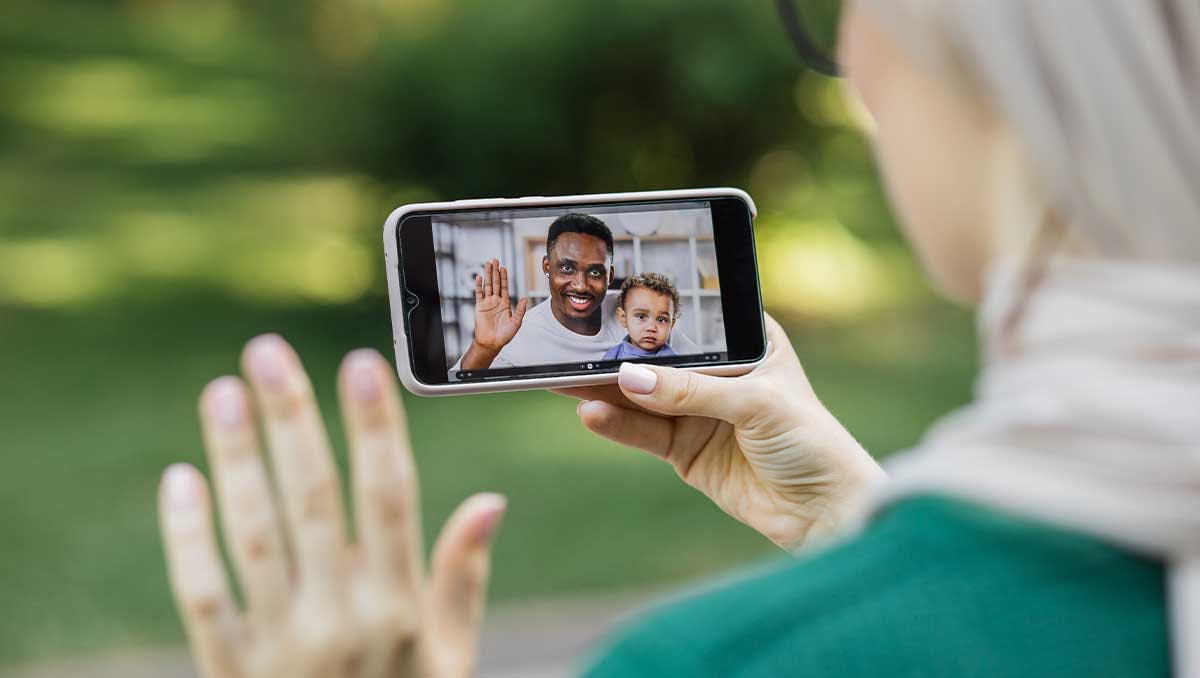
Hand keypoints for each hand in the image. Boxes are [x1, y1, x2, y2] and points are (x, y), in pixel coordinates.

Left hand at [158, 336, 504, 677]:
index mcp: (400, 608)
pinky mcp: (231, 670)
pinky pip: (202, 595)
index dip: (374, 427)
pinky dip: (186, 537)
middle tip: (267, 351)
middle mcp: (340, 618)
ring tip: (222, 392)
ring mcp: (280, 644)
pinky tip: (180, 477)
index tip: (359, 364)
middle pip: (312, 499)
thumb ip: (463, 580)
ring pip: (252, 534)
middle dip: (290, 419)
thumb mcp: (452, 659)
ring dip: (236, 459)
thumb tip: (491, 502)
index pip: (389, 497)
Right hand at [471, 259, 527, 351]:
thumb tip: (524, 298)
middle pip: (496, 283)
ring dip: (488, 275)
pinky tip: (479, 277)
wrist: (492, 343)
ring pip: (487, 285)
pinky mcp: (479, 307)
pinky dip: (478, 285)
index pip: (505, 287)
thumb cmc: (504, 335)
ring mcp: (487, 303)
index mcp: (505, 303)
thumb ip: (520, 310)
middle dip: (495, 272)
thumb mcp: (516, 323)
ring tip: (487, 264)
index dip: (504, 277)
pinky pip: (478, 294)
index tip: (504, 268)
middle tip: (495, 260)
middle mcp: (496, 301)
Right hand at [557, 315, 883, 550]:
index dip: (654, 317)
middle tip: (570, 347)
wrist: (825, 513)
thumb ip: (691, 392)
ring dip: (606, 391)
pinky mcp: (685, 451)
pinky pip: (643, 432)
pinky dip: (617, 424)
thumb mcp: (756, 405)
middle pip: (659, 361)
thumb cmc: (811, 442)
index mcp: (747, 344)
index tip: (607, 305)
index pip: (692, 324)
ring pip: (643, 397)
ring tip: (565, 381)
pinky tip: (590, 413)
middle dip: (617, 355)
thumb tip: (629, 378)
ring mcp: (699, 414)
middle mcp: (719, 375)